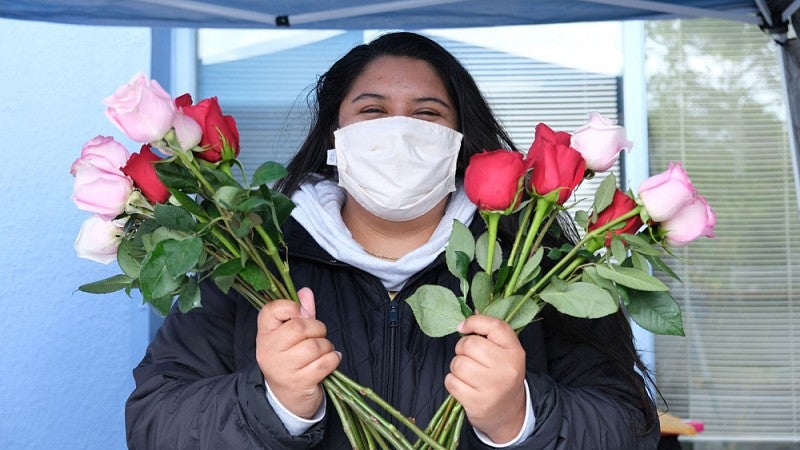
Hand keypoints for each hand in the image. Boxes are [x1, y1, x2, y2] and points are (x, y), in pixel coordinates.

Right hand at [256, 287, 340, 418]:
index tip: (303, 314)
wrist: (286, 399)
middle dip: (318, 329)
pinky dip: (334, 359)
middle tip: (319, 336)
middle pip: (300, 327)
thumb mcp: (290, 337)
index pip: (271, 310)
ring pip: (315, 345)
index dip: (292, 307)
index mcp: (264, 334)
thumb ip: (300, 313)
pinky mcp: (298, 382)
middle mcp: (268, 350)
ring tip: (324, 351)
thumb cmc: (291, 361)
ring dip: (327, 346)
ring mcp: (282, 368)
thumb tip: (305, 292)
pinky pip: (325, 362)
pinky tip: (332, 360)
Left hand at [444, 314, 526, 442]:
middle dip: (461, 349)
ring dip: (456, 367)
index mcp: (515, 351)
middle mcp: (506, 368)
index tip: (463, 327)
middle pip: (469, 344)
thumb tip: (471, 312)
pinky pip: (451, 382)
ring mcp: (493, 387)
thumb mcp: (504, 353)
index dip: (473, 322)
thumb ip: (489, 332)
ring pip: (458, 363)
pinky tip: (464, 386)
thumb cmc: (502, 377)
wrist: (509, 414)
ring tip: (467, 374)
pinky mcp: (478, 402)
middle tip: (468, 357)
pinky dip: (452, 382)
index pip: (494, 325)